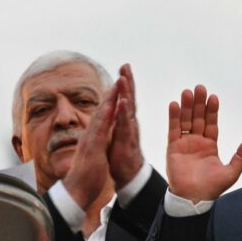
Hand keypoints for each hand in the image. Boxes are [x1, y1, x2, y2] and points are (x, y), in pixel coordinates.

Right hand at [62, 82, 118, 208]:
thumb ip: (95, 146)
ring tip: (119, 81)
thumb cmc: (86, 176)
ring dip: (110, 97)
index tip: (119, 86)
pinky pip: (101, 127)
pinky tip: (112, 104)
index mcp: (94, 137)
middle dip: (112, 91)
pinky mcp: (93, 146)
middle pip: (103, 109)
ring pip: (102, 113)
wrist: (77, 190)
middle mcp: (91, 134)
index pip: (104, 115)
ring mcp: (91, 139)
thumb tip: (97, 141)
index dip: (112, 100)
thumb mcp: (93, 156)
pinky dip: (106, 114)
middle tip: (121, 74)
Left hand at [107, 65, 143, 190]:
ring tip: (124, 77)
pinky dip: (124, 112)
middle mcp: (129, 122)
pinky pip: (125, 124)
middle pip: (128, 98)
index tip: (122, 68)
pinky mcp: (127, 140)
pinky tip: (123, 101)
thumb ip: (115, 122)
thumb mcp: (116, 135)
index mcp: (124, 120)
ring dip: (126, 92)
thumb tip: (112, 111)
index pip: (124, 98)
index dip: (123, 84)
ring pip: (128, 108)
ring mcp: (129, 130)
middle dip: (127, 81)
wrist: (128, 176)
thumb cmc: (122, 156)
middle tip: (125, 65)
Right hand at [165, 85, 241, 202]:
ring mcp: (184, 144)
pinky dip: (174, 117)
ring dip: (186, 106)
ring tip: (187, 92)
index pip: (211, 124)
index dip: (212, 111)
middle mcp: (197, 142)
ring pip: (185, 121)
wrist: (193, 199)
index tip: (213, 98)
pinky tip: (175, 105)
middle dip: (198, 103)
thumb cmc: (211, 188)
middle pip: (197, 118)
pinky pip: (173, 130)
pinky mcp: (173, 148)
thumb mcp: (232, 171)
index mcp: (210, 146)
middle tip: (199, 88)